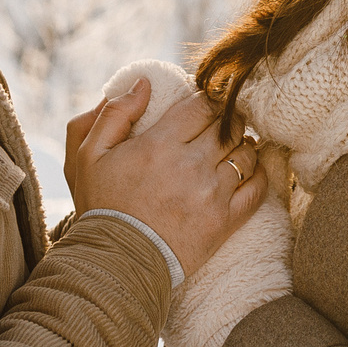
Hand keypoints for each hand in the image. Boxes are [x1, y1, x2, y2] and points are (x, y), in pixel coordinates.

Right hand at [68, 84, 267, 281]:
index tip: (208, 105)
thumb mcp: (88, 154)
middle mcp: (191, 164)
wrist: (116, 262)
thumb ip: (115, 113)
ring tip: (236, 146)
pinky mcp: (224, 221)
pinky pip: (256, 188)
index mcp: (160, 144)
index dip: (210, 100)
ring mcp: (211, 194)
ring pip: (246, 154)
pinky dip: (259, 174)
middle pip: (229, 127)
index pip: (203, 106)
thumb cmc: (102, 206)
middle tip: (226, 123)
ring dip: (244, 145)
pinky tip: (250, 170)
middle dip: (230, 120)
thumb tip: (144, 83)